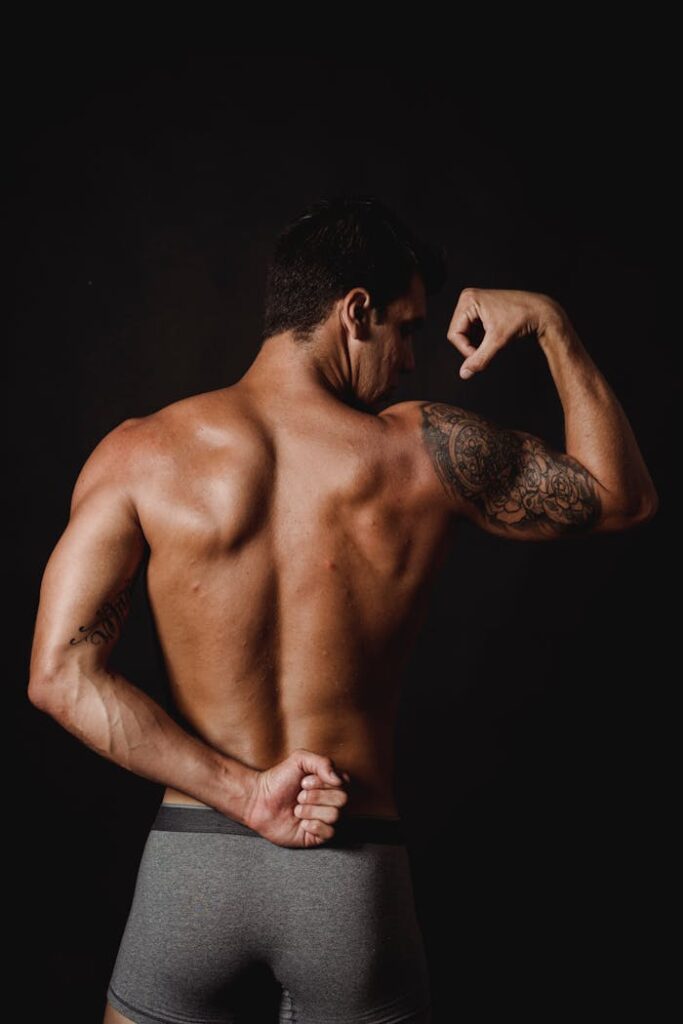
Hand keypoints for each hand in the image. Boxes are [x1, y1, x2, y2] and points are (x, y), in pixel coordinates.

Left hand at [243, 748, 349, 847]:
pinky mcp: (316, 836)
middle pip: (341, 800)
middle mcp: (328, 802)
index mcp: (328, 784)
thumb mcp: (299, 759)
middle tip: (299, 795)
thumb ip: (322, 762)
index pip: (343, 783)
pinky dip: (313, 826)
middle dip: (317, 796)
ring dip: (311, 810)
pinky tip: (301, 823)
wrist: (259, 801)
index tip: (305, 781)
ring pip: (334, 816)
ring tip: (296, 809)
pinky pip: (329, 832)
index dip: (323, 783)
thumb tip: (339, 779)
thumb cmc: (279, 779)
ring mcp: (323, 819)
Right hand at [447, 287, 563, 379]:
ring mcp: (475, 303)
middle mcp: (469, 299)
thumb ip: (479, 359)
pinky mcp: (481, 309)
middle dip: (471, 346)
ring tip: (494, 343)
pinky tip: (494, 338)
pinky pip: (473, 330)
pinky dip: (481, 339)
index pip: (454, 334)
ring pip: (466, 333)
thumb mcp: (497, 341)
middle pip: (458, 333)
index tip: (480, 356)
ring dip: (477, 343)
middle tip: (488, 351)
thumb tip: (465, 374)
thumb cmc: (521, 318)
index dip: (465, 349)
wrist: (541, 311)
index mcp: (469, 300)